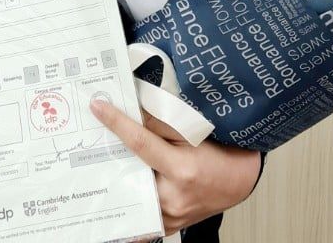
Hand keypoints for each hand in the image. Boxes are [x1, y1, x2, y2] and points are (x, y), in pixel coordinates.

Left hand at [90, 99, 260, 233]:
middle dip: (112, 156)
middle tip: (93, 140)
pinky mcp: (170, 225)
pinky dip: (131, 205)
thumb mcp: (194, 131)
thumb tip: (133, 112)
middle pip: (129, 172)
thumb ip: (161, 122)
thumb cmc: (220, 152)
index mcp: (181, 170)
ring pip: (133, 196)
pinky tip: (120, 193)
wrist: (239, 179)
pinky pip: (143, 219)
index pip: (140, 142)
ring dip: (120, 178)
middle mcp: (173, 197)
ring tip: (105, 162)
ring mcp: (171, 216)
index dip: (117, 122)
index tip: (98, 107)